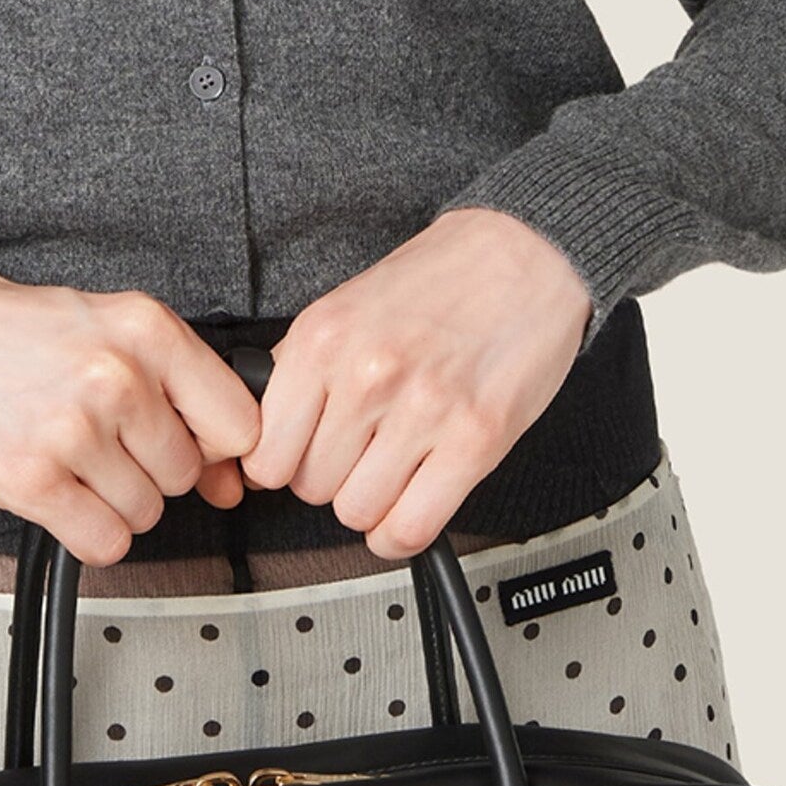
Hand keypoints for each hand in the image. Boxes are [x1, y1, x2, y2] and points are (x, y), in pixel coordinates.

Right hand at [0, 274, 264, 565]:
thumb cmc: (14, 331)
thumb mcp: (108, 328)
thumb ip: (178, 393)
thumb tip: (228, 480)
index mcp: (146, 328)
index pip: (238, 422)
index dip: (217, 445)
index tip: (194, 444)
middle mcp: (116, 376)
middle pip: (187, 473)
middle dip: (150, 467)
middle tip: (103, 436)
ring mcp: (73, 430)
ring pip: (147, 512)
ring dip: (115, 499)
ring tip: (71, 454)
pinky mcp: (30, 479)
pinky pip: (105, 542)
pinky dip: (88, 529)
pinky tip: (60, 489)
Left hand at [238, 210, 593, 560]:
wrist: (522, 253)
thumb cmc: (439, 279)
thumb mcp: (346, 305)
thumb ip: (302, 366)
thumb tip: (262, 429)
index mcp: (324, 337)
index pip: (266, 451)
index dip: (279, 464)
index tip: (295, 460)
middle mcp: (367, 374)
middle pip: (310, 486)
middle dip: (329, 478)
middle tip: (355, 454)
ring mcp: (422, 410)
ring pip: (356, 511)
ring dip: (369, 502)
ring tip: (389, 468)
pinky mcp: (474, 440)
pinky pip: (411, 527)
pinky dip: (401, 533)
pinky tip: (408, 505)